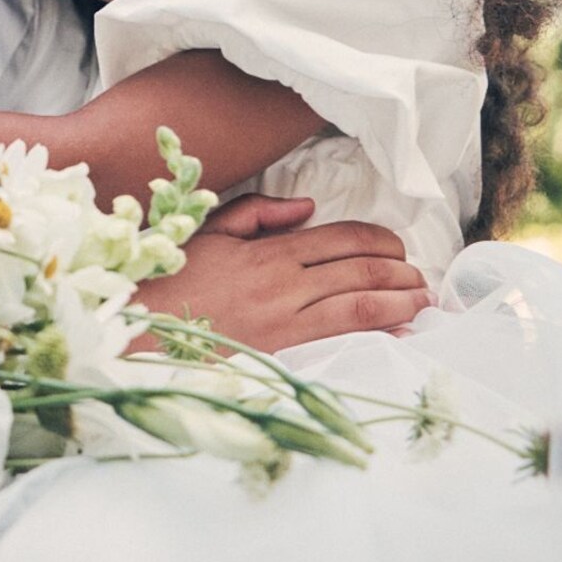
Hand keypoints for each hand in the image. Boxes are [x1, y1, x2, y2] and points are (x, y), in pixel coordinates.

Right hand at [136, 193, 431, 347]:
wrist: (139, 332)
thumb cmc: (171, 283)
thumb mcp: (209, 233)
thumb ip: (258, 213)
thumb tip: (307, 208)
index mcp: (269, 251)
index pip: (342, 238)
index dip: (380, 241)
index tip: (399, 248)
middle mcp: (284, 283)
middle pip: (361, 270)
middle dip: (401, 272)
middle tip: (421, 278)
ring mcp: (285, 321)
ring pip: (361, 304)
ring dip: (400, 302)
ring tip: (421, 302)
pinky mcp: (281, 353)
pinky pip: (341, 339)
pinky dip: (377, 333)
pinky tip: (397, 331)